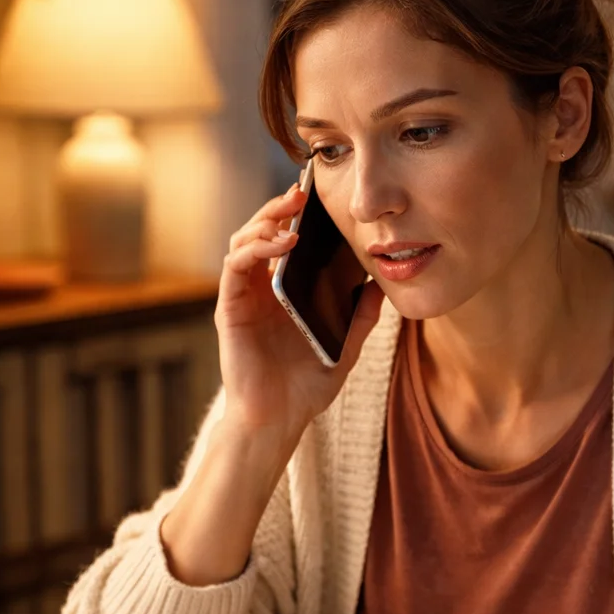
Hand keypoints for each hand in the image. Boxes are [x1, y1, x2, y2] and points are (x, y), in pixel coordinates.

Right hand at [217, 180, 382, 442]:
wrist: (278, 421)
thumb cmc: (305, 387)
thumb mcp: (344, 346)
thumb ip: (361, 316)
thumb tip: (382, 284)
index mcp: (283, 292)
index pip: (285, 241)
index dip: (297, 216)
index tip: (320, 198)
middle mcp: (259, 289)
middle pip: (261, 232)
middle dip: (279, 207)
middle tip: (303, 192)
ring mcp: (243, 297)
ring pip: (244, 241)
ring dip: (266, 221)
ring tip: (293, 212)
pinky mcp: (230, 308)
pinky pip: (235, 266)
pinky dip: (256, 248)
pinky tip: (283, 244)